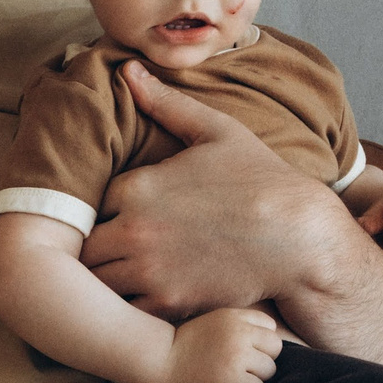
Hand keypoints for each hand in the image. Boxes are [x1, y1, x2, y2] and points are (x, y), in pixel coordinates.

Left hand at [83, 61, 355, 319]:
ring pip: (94, 283)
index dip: (96, 212)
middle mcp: (133, 227)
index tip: (111, 218)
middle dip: (91, 249)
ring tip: (121, 278)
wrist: (302, 239)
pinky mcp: (168, 303)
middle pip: (81, 246)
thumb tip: (129, 69)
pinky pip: (123, 313)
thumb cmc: (263, 181)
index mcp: (137, 185)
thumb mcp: (217, 132)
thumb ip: (166, 104)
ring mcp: (149, 269)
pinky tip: (144, 298)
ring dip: (102, 282)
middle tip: (109, 253)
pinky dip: (126, 310)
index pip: (85, 204)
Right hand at [157, 307, 281, 382]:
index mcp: (235, 317)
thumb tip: (273, 343)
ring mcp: (235, 356)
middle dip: (261, 361)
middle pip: (275, 349)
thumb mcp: (214, 323)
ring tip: (231, 379)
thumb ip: (241, 327)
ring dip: (253, 379)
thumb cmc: (186, 345)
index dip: (259, 344)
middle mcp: (239, 333)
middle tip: (238, 368)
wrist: (159, 359)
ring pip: (269, 371)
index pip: (271, 329)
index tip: (240, 350)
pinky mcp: (230, 379)